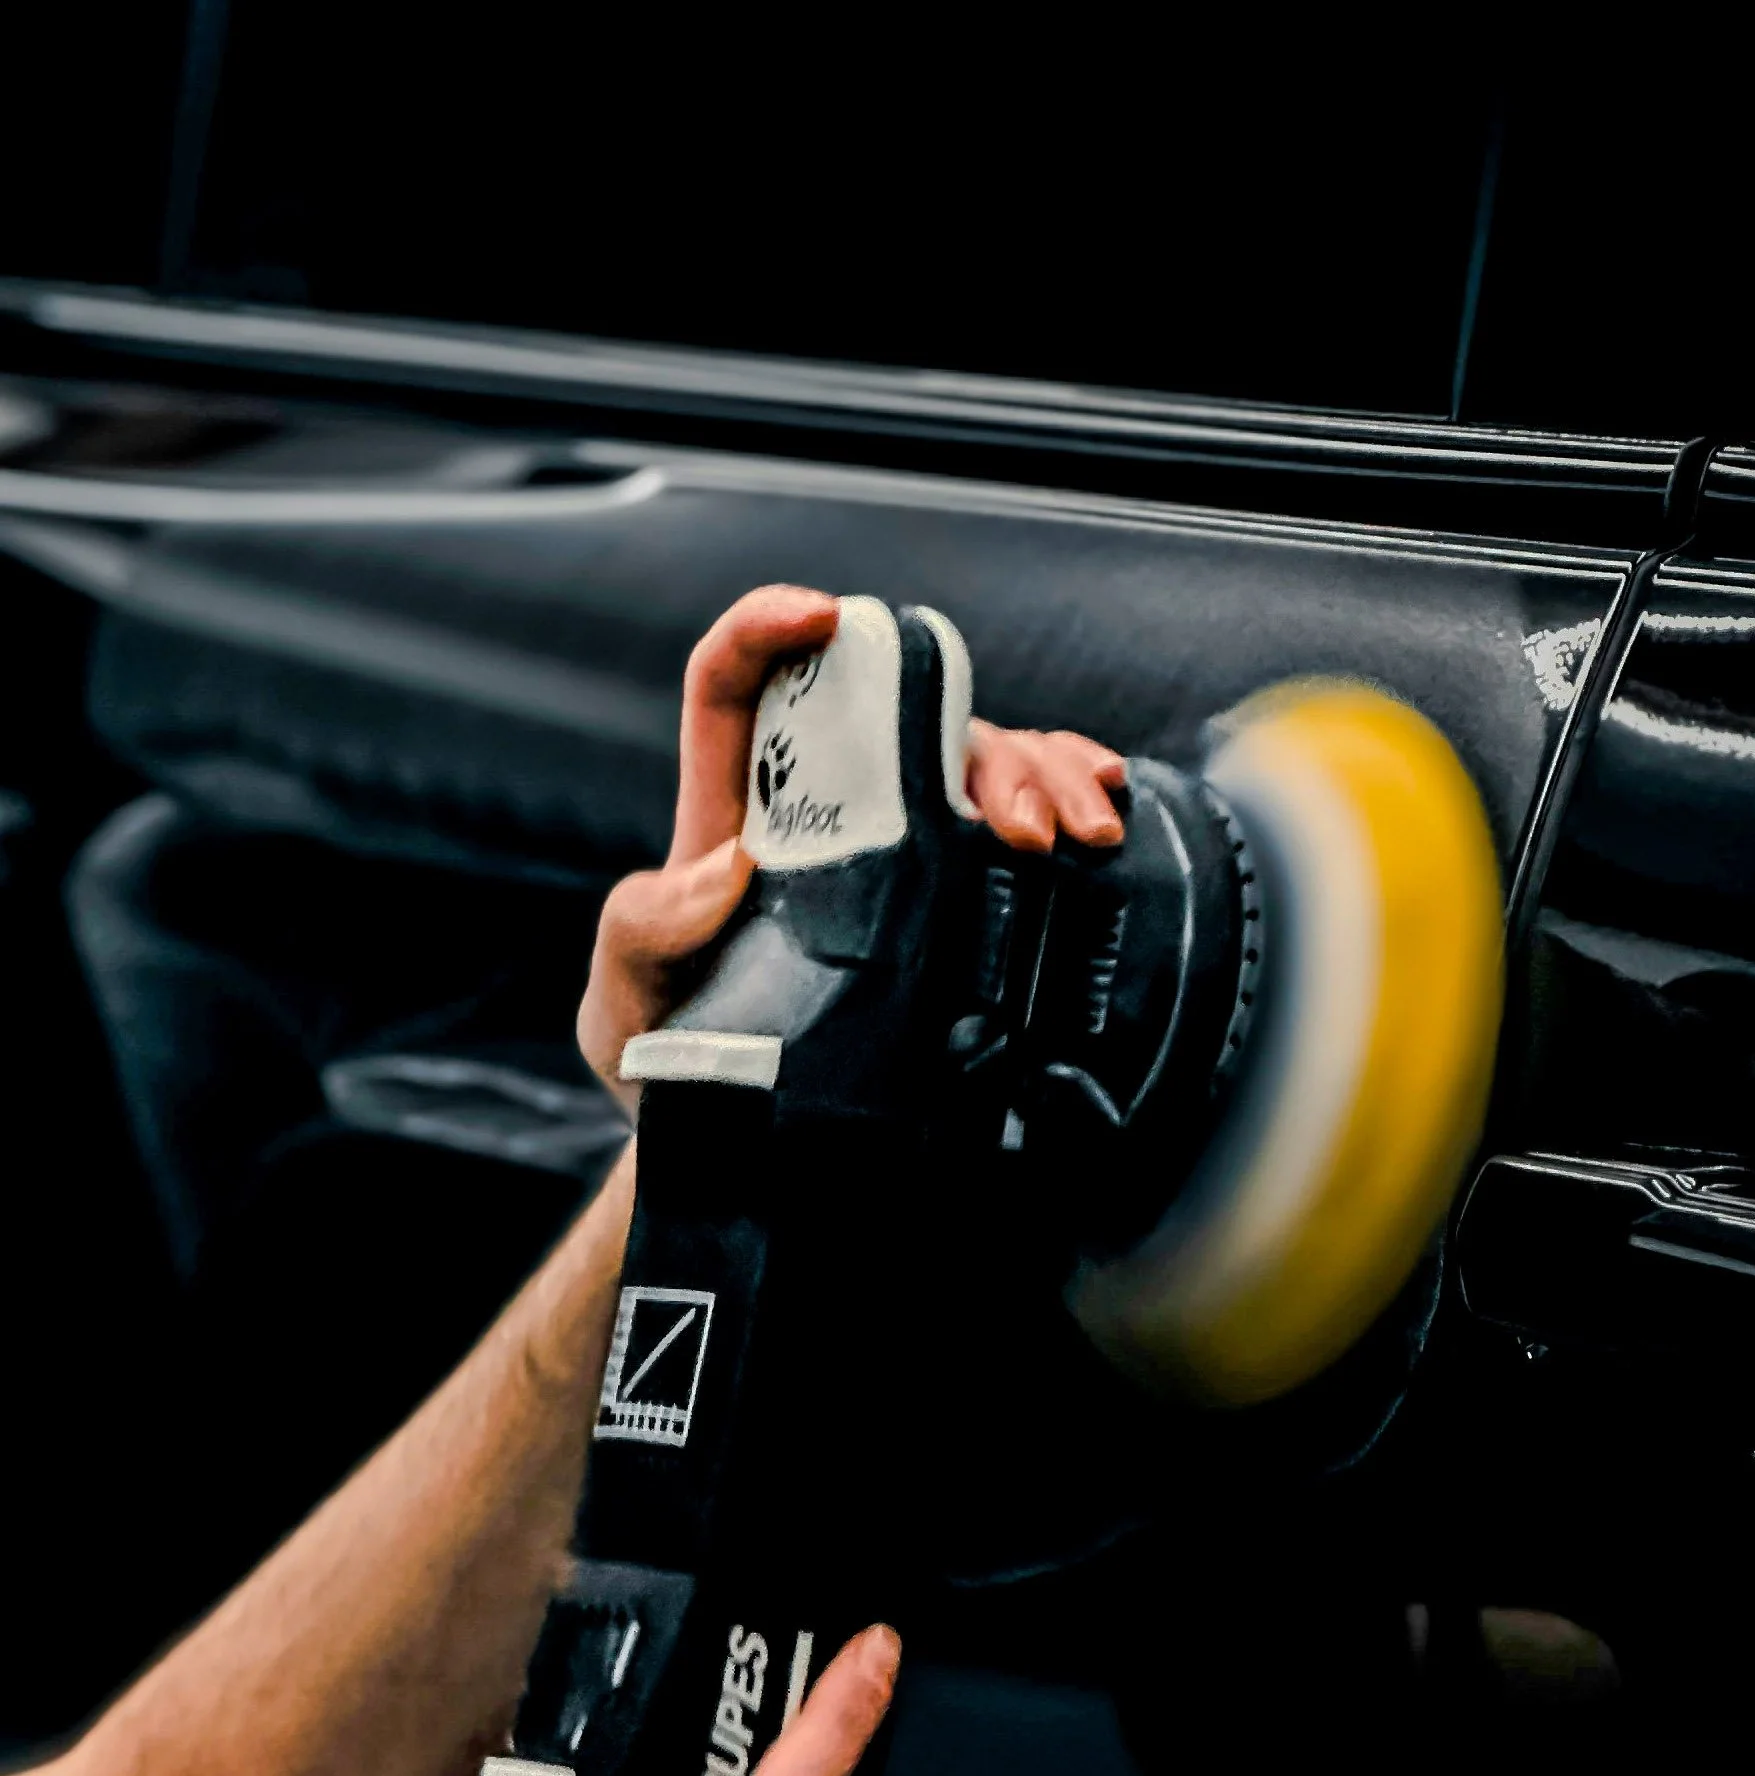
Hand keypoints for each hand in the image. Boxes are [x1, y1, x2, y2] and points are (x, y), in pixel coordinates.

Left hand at [577, 584, 1127, 1097]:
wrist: (731, 1154)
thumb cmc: (669, 1066)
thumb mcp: (624, 1007)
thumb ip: (643, 933)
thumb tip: (726, 868)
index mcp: (732, 817)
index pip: (737, 685)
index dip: (767, 627)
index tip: (825, 615)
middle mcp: (817, 814)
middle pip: (900, 721)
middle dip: (979, 743)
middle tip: (1026, 826)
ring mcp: (889, 851)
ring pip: (971, 764)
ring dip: (1042, 779)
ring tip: (1081, 836)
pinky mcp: (945, 901)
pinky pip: (1008, 824)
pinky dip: (1064, 801)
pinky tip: (1102, 824)